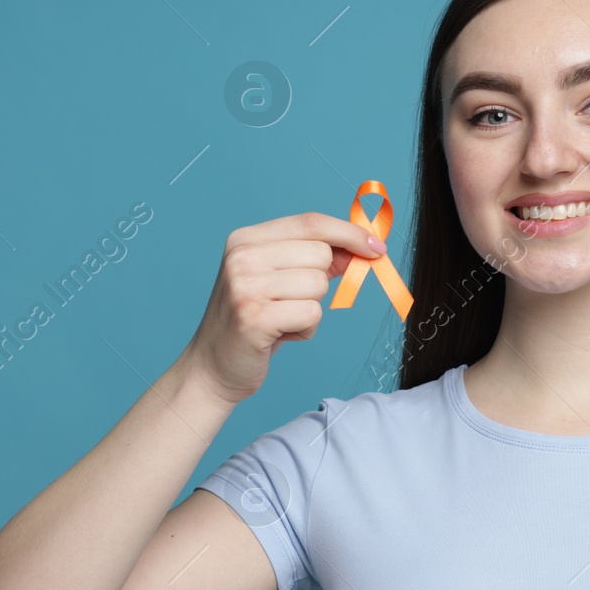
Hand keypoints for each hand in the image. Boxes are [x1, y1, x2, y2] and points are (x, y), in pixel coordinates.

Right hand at [182, 211, 386, 404]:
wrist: (212, 367)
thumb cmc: (254, 323)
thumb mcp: (280, 281)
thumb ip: (316, 259)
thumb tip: (363, 246)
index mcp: (246, 239)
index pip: (311, 222)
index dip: (349, 233)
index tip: (377, 247)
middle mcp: (242, 256)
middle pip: (321, 253)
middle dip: (320, 283)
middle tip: (291, 303)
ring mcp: (245, 285)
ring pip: (319, 285)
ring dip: (311, 310)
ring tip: (282, 320)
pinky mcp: (253, 317)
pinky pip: (312, 314)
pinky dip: (306, 330)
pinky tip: (280, 335)